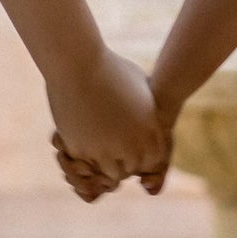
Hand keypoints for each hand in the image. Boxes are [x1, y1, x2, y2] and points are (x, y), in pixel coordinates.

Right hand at [45, 49, 169, 197]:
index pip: (152, 161)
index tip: (130, 145)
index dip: (140, 154)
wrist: (78, 64)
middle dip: (122, 160)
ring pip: (111, 173)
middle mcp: (132, 144)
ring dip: (105, 162)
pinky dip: (86, 157)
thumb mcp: (140, 85)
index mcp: (151, 130)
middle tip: (112, 149)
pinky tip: (83, 139)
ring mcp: (106, 150)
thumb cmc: (111, 68)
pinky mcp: (81, 151)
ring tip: (98, 145)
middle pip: (131, 169)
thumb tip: (158, 114)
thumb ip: (151, 107)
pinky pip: (87, 167)